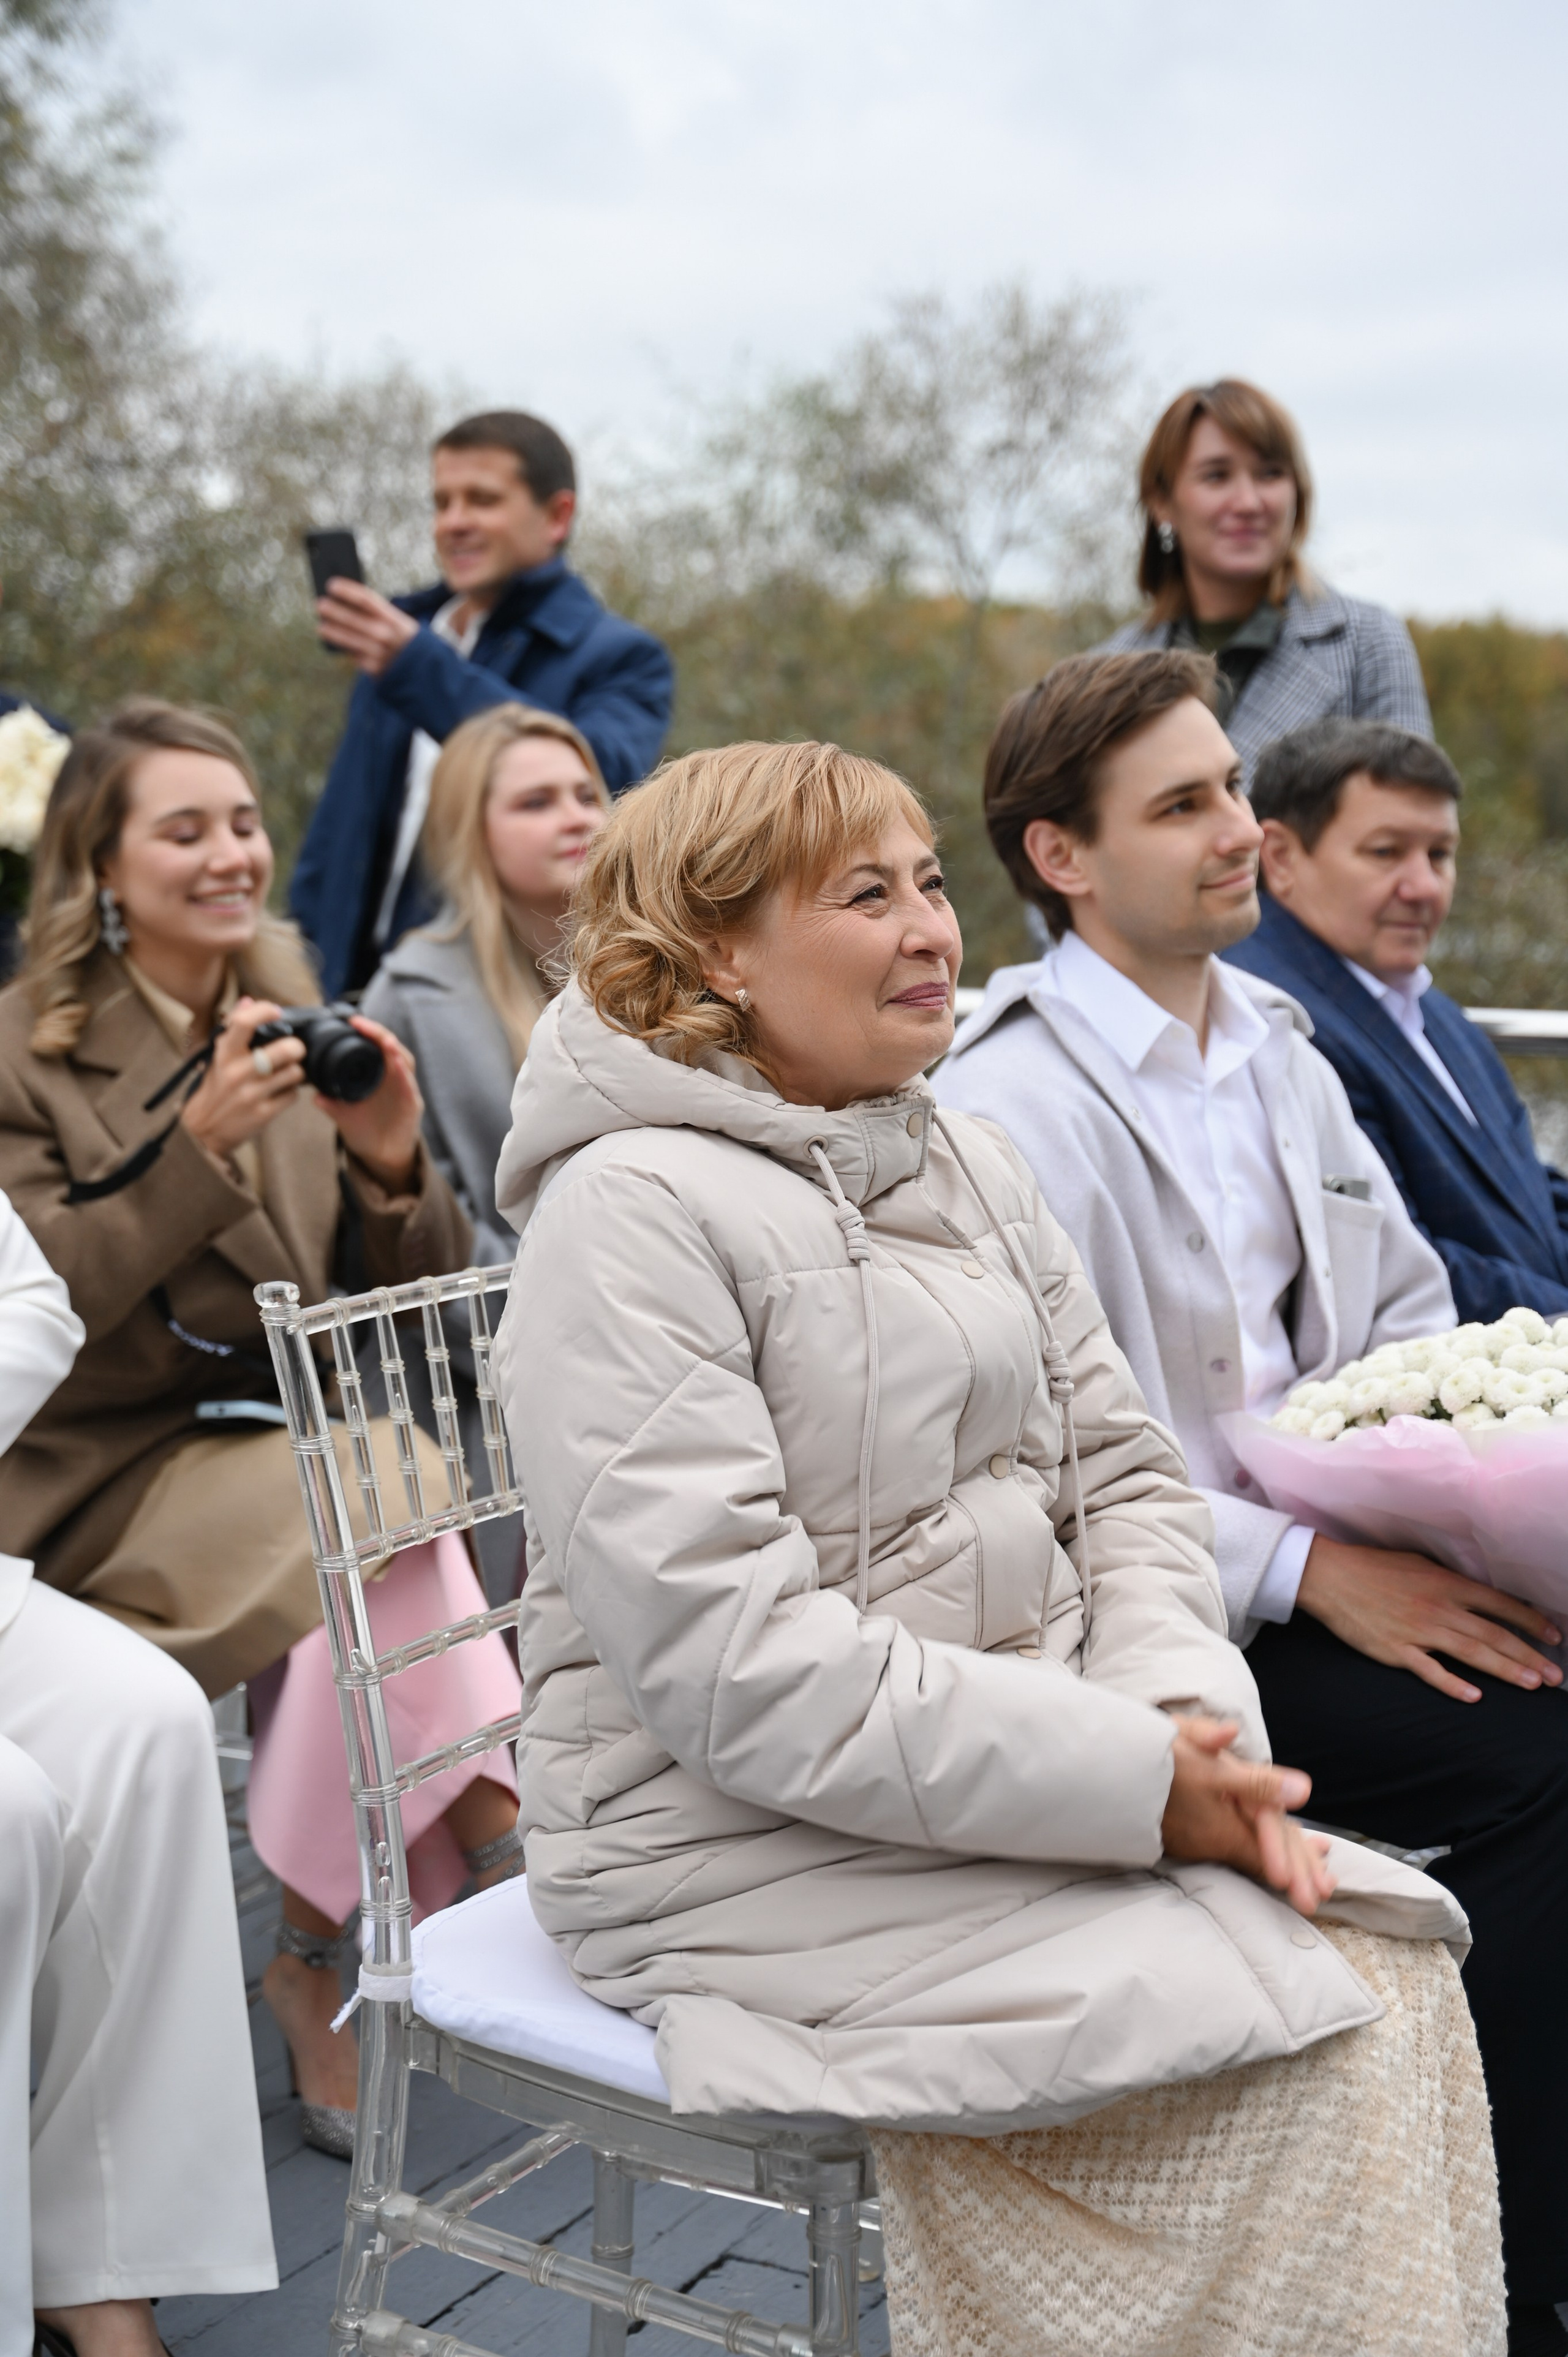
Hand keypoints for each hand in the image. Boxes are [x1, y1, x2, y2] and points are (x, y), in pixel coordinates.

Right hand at [180, 997, 304, 1163]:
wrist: (202, 1130)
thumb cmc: (215, 1087)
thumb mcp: (218, 1056)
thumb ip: (233, 1028)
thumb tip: (248, 1001)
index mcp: (224, 1054)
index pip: (244, 1023)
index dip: (265, 1011)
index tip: (276, 1011)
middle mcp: (237, 1072)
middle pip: (285, 1049)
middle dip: (296, 1047)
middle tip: (294, 1050)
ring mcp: (251, 1094)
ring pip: (294, 1073)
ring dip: (295, 1072)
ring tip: (286, 1073)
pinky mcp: (262, 1114)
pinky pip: (292, 1096)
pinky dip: (290, 1092)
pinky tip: (280, 1092)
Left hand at [315, 578, 419, 675]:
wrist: (426, 672)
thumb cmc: (405, 641)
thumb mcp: (399, 624)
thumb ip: (377, 616)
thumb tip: (345, 606)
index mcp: (396, 619)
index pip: (367, 600)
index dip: (348, 591)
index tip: (331, 584)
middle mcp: (388, 636)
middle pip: (355, 620)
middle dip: (335, 612)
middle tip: (319, 604)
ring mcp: (382, 654)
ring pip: (351, 641)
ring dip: (334, 633)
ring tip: (321, 627)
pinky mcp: (376, 670)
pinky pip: (356, 657)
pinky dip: (346, 650)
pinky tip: (337, 644)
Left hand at [325, 1014, 422, 1192]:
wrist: (381, 1155)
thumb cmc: (365, 1129)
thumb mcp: (342, 1114)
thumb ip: (330, 1102)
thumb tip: (314, 1094)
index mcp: (377, 1074)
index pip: (375, 1046)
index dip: (367, 1032)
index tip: (353, 1022)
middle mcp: (393, 1078)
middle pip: (391, 1048)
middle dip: (379, 1034)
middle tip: (362, 1024)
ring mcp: (405, 1090)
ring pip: (405, 1063)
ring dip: (395, 1050)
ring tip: (384, 1041)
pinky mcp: (412, 1105)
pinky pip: (410, 1087)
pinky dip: (404, 1075)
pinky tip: (398, 1065)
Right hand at [1160, 1715, 1334, 1918]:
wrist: (1105, 1769)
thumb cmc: (1159, 1765)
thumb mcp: (1210, 1767)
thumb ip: (1257, 1782)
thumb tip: (1302, 1790)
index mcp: (1225, 1830)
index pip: (1271, 1853)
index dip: (1299, 1868)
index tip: (1324, 1887)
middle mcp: (1211, 1841)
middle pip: (1260, 1859)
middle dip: (1294, 1874)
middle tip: (1321, 1897)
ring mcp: (1195, 1839)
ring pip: (1244, 1852)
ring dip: (1273, 1860)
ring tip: (1297, 1874)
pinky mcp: (1182, 1831)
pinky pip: (1225, 1844)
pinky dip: (1247, 1847)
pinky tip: (1252, 1847)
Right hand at [1296, 1537, 1562, 1702]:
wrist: (1329, 1575)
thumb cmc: (1373, 1566)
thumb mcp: (1419, 1563)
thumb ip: (1449, 1581)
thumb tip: (1478, 1595)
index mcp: (1446, 1583)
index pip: (1499, 1604)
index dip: (1530, 1621)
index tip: (1554, 1637)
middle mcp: (1438, 1607)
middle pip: (1493, 1634)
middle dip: (1529, 1655)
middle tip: (1556, 1676)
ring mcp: (1418, 1630)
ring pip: (1471, 1653)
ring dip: (1505, 1669)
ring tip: (1532, 1684)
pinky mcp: (1395, 1649)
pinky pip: (1429, 1670)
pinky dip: (1453, 1683)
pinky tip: (1474, 1696)